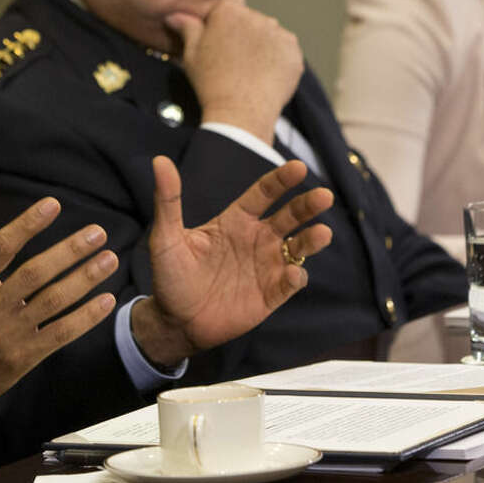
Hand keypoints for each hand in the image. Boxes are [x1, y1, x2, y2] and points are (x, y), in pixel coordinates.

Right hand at [0, 197, 117, 440]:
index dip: (27, 225)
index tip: (53, 204)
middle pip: (35, 274)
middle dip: (70, 251)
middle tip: (98, 231)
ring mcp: (9, 335)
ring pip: (53, 302)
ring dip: (85, 278)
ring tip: (110, 259)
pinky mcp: (24, 358)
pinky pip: (60, 334)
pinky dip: (86, 317)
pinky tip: (106, 300)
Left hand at [130, 156, 333, 366]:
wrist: (175, 322)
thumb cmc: (170, 276)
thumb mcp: (166, 238)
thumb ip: (168, 200)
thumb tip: (159, 160)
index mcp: (235, 221)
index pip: (263, 194)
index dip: (281, 180)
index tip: (298, 167)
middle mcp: (256, 240)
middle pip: (289, 216)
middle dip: (307, 206)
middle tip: (324, 195)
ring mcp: (266, 267)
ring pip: (298, 248)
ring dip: (312, 239)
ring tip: (322, 232)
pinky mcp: (270, 295)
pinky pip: (290, 283)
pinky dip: (296, 277)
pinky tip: (293, 273)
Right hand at [166, 0, 302, 144]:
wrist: (241, 112)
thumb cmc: (210, 82)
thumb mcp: (192, 54)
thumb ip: (187, 29)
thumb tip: (174, 16)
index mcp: (229, 11)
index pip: (230, 4)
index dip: (224, 21)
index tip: (220, 40)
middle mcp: (257, 16)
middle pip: (251, 19)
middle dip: (244, 33)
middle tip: (234, 60)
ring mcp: (279, 33)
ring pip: (269, 33)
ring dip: (262, 45)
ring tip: (250, 70)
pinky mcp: (293, 51)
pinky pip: (285, 50)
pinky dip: (277, 59)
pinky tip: (265, 76)